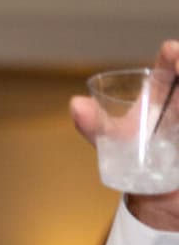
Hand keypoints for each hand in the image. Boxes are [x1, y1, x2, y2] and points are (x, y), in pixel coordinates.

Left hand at [71, 39, 178, 231]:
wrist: (150, 194)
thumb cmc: (131, 159)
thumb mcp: (111, 141)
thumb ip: (93, 125)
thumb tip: (75, 104)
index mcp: (159, 94)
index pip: (168, 66)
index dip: (172, 55)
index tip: (170, 50)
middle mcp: (178, 101)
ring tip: (178, 98)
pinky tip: (176, 128)